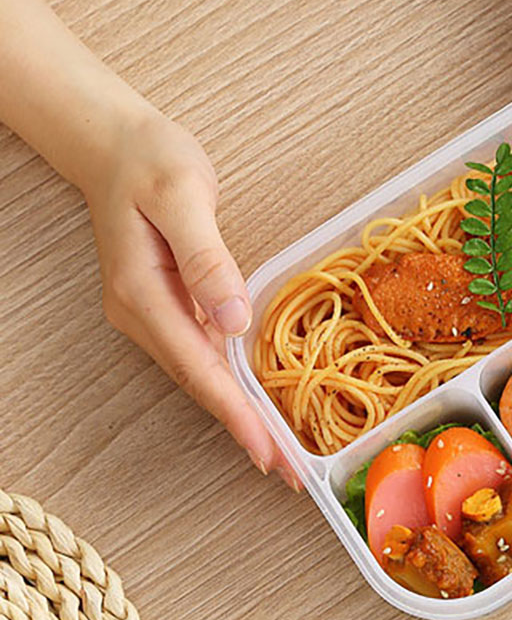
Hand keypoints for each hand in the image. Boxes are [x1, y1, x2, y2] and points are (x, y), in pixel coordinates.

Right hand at [82, 110, 299, 485]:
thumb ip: (207, 257)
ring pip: (202, 377)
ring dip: (241, 416)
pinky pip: (204, 358)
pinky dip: (232, 388)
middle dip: (244, 430)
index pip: (198, 368)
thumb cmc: (150, 160)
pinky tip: (258, 410)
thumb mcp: (182, 194)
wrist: (114, 144)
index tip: (265, 450)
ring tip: (281, 456)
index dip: (234, 413)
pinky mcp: (168, 308)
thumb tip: (235, 318)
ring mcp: (152, 315)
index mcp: (142, 294)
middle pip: (200, 386)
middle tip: (289, 474)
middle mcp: (142, 315)